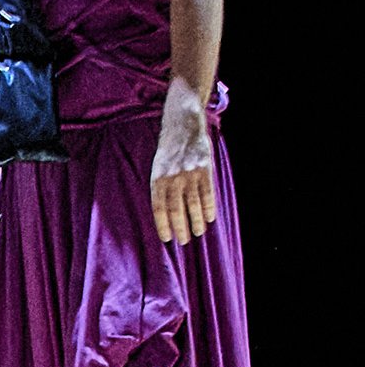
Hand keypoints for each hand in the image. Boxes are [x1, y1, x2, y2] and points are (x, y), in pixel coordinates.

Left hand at [151, 79, 217, 243]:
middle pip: (176, 209)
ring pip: (193, 203)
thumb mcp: (157, 168)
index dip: (163, 225)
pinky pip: (208, 192)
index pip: (159, 208)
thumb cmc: (168, 152)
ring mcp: (189, 173)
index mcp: (156, 180)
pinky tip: (210, 217)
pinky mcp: (205, 168)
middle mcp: (172, 178)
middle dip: (181, 227)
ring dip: (197, 220)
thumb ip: (161, 188)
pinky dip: (209, 207)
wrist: (183, 126)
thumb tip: (165, 215)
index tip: (167, 239)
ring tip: (199, 232)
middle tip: (185, 241)